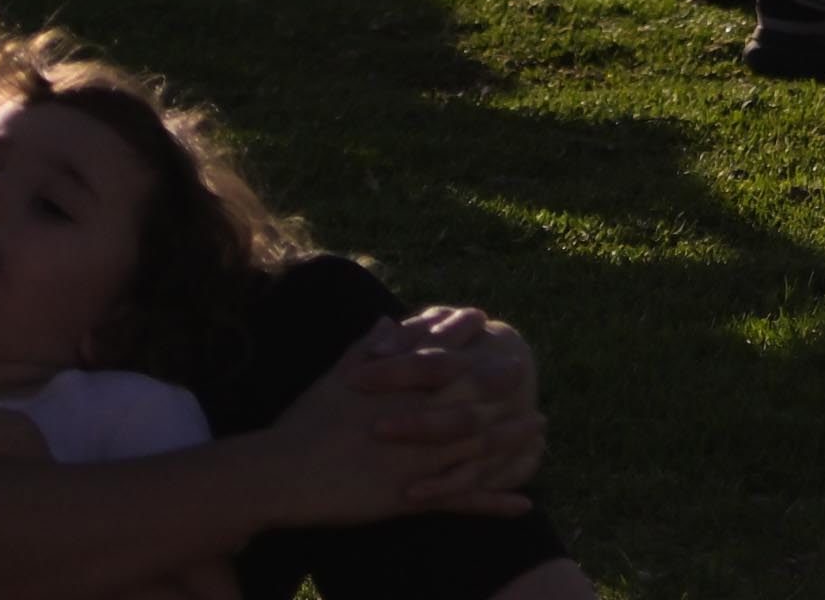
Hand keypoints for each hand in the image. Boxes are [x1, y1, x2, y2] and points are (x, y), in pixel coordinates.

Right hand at [324, 310, 536, 512]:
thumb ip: (367, 348)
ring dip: (511, 439)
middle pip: (469, 398)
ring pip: (476, 448)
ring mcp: (418, 460)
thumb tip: (387, 321)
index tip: (485, 321)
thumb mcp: (336, 377)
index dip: (463, 337)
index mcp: (396, 389)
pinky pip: (464, 501)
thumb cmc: (305, 422)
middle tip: (525, 370)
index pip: (439, 355)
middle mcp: (414, 420)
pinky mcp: (414, 497)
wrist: (285, 473)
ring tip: (539, 428)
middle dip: (500, 383)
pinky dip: (496, 503)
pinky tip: (526, 503)